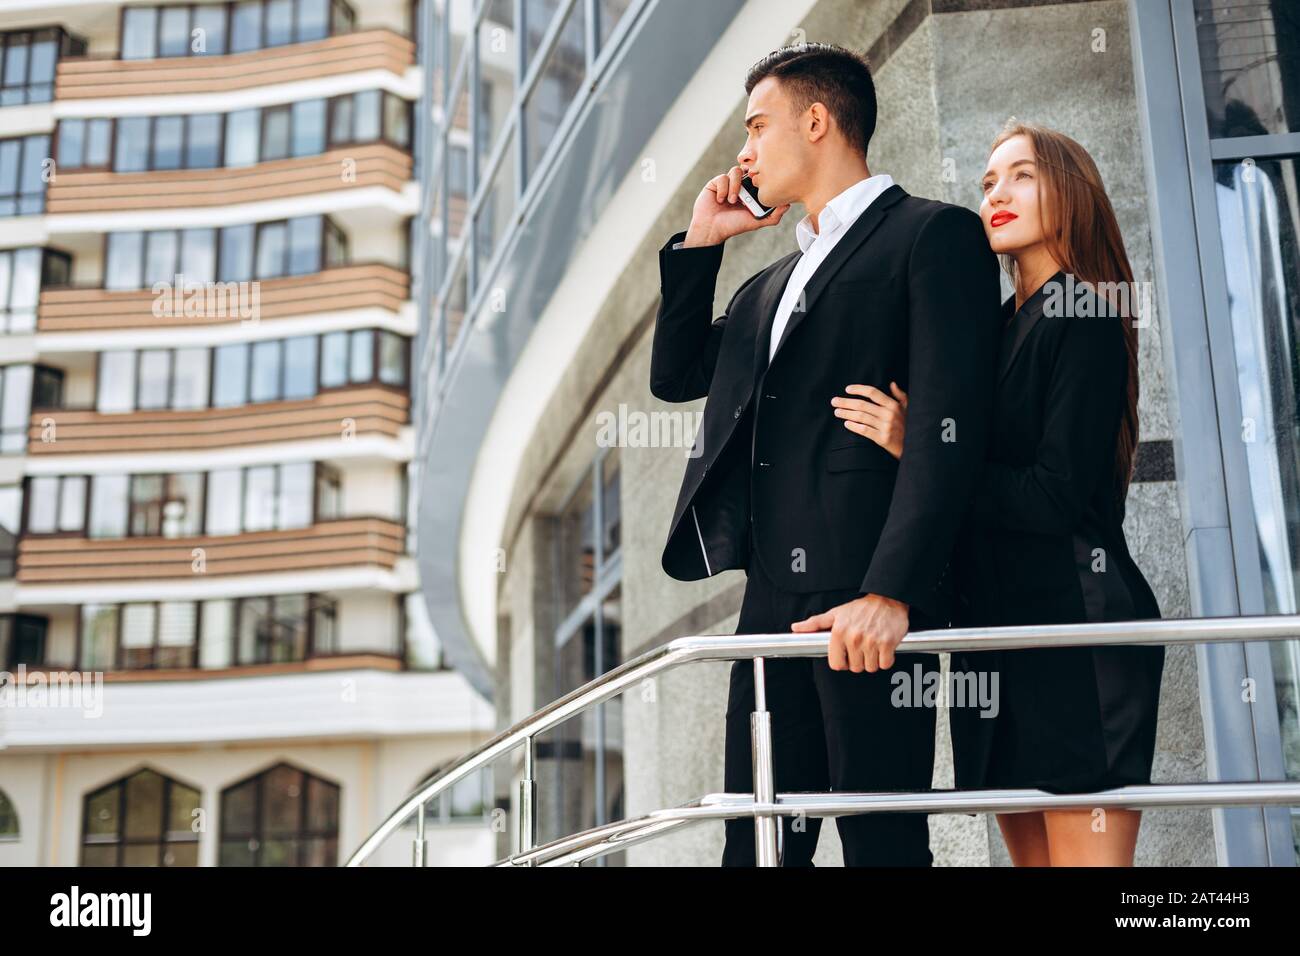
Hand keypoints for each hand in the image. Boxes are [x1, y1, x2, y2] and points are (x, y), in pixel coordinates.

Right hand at [682, 165, 789, 246]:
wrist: (712, 229)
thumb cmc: (733, 226)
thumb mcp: (756, 222)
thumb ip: (773, 216)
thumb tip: (788, 205)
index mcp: (750, 192)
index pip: (759, 176)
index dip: (761, 176)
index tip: (761, 183)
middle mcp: (740, 186)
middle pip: (749, 169)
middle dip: (750, 175)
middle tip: (750, 184)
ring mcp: (727, 183)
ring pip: (736, 171)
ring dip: (735, 186)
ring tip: (732, 201)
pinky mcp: (715, 183)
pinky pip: (723, 177)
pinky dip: (723, 189)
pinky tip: (721, 200)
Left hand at [790, 594, 909, 671]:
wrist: (887, 599)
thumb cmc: (861, 608)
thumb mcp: (835, 613)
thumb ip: (815, 623)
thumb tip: (795, 628)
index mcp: (839, 632)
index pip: (836, 664)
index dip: (842, 662)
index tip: (847, 656)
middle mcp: (854, 637)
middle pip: (855, 668)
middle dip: (859, 661)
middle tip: (862, 648)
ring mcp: (871, 641)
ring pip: (870, 668)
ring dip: (872, 661)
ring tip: (872, 646)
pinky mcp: (888, 643)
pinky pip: (885, 664)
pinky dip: (885, 659)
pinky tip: (883, 648)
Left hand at [830, 382, 908, 458]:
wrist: (914, 446)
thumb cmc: (909, 425)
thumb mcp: (908, 409)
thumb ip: (900, 396)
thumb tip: (892, 383)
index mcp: (893, 405)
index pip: (872, 392)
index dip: (858, 389)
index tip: (847, 389)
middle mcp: (889, 414)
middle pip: (862, 405)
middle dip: (846, 402)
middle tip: (834, 401)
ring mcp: (886, 426)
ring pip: (861, 417)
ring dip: (846, 413)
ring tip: (837, 412)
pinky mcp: (883, 438)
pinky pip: (864, 430)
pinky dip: (854, 426)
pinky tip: (846, 423)